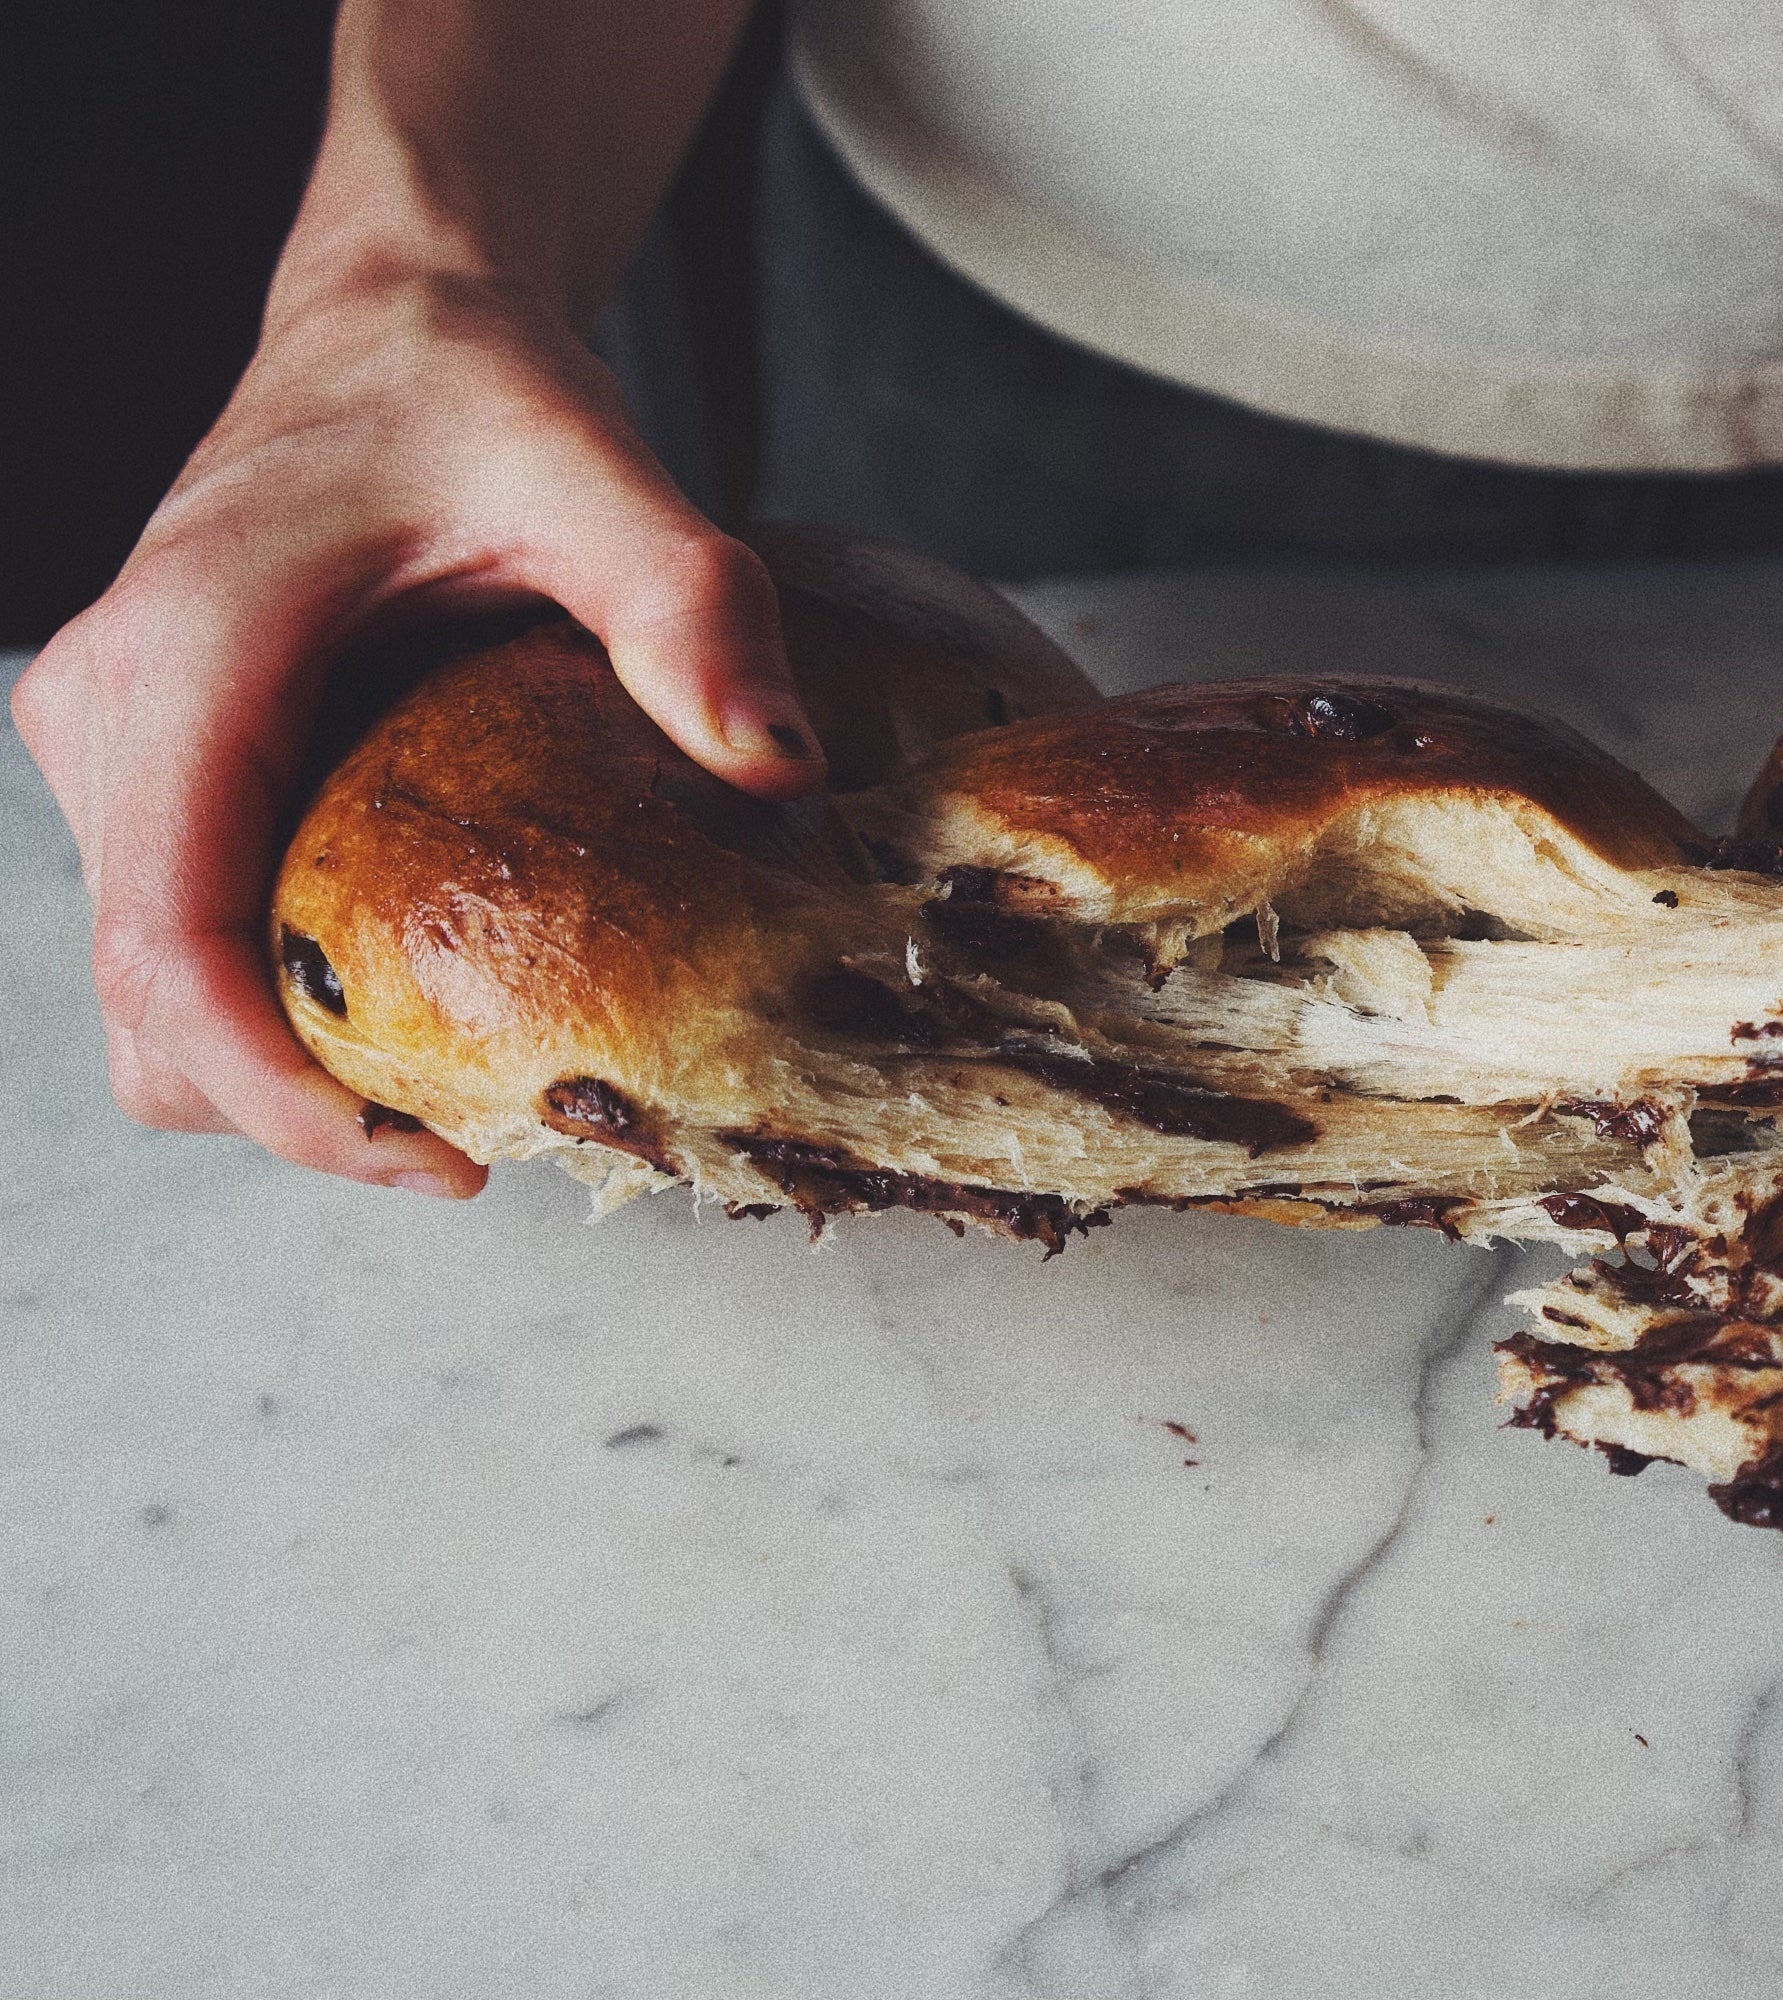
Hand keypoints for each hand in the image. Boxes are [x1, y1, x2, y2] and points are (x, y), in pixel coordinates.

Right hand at [11, 264, 824, 1197]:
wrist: (395, 322)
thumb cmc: (475, 390)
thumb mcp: (603, 473)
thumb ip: (693, 608)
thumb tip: (783, 769)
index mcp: (187, 657)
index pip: (170, 948)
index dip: (282, 1098)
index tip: (439, 1158)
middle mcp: (112, 718)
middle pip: (149, 1013)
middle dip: (303, 1108)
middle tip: (494, 1132)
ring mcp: (119, 753)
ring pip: (154, 1000)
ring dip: (291, 1070)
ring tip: (473, 1075)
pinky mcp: (160, 773)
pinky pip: (193, 941)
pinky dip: (290, 1005)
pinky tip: (435, 990)